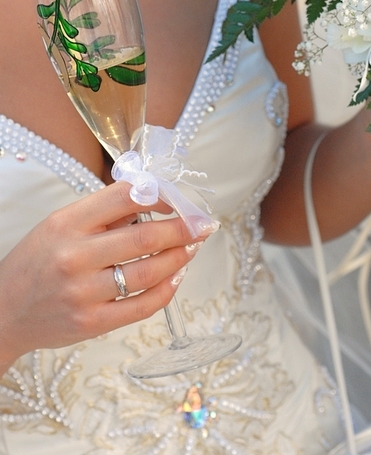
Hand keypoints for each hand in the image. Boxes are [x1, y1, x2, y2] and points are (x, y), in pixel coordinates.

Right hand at [0, 182, 211, 372]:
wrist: (4, 311)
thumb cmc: (38, 261)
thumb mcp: (60, 225)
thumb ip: (104, 213)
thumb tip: (155, 198)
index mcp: (67, 223)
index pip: (124, 197)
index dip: (160, 195)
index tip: (179, 199)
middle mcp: (74, 256)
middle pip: (144, 236)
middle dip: (182, 228)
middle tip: (202, 224)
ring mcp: (83, 292)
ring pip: (148, 271)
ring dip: (180, 257)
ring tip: (192, 247)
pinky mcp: (92, 323)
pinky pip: (142, 306)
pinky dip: (167, 289)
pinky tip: (177, 276)